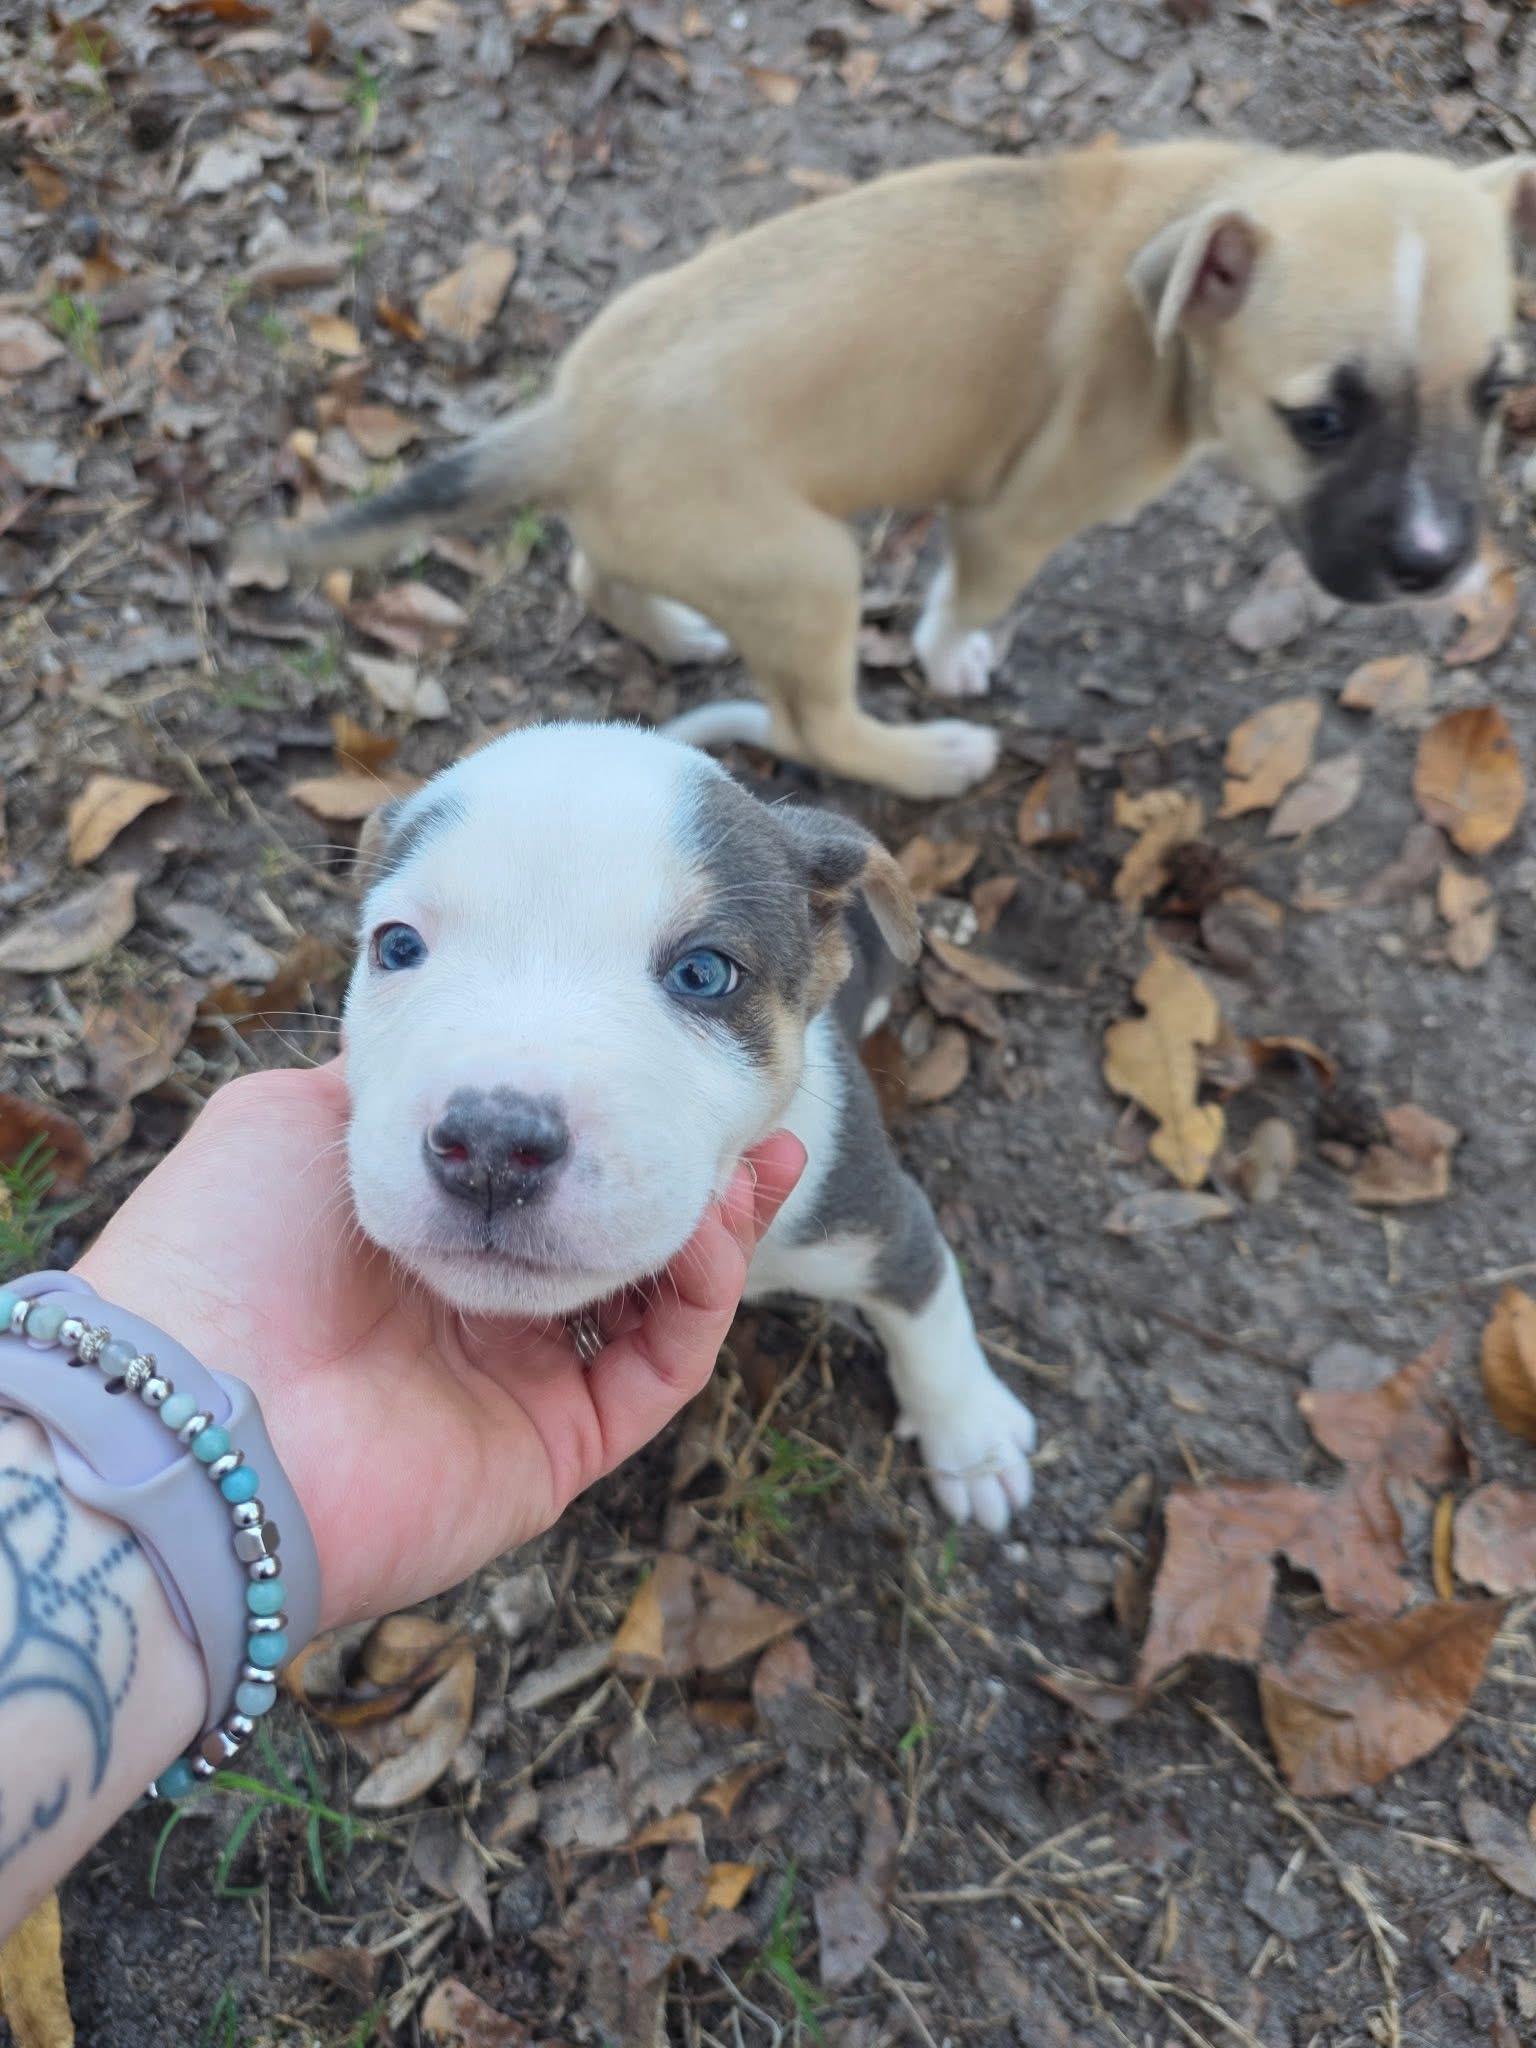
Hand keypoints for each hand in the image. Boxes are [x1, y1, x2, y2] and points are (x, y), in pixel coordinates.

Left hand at [74, 1062, 802, 1628]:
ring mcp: (519, 1384)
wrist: (189, 1407)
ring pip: (656, 1302)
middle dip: (680, 1167)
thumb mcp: (297, 1116)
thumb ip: (395, 1076)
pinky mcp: (555, 1451)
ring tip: (761, 1157)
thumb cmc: (222, 1247)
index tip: (658, 1053)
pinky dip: (703, 1299)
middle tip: (748, 1110)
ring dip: (718, 1228)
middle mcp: (472, 1309)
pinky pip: (660, 1371)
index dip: (603, 1117)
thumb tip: (457, 1031)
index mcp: (414, 1231)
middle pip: (610, 1231)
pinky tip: (715, 1225)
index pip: (540, 1171)